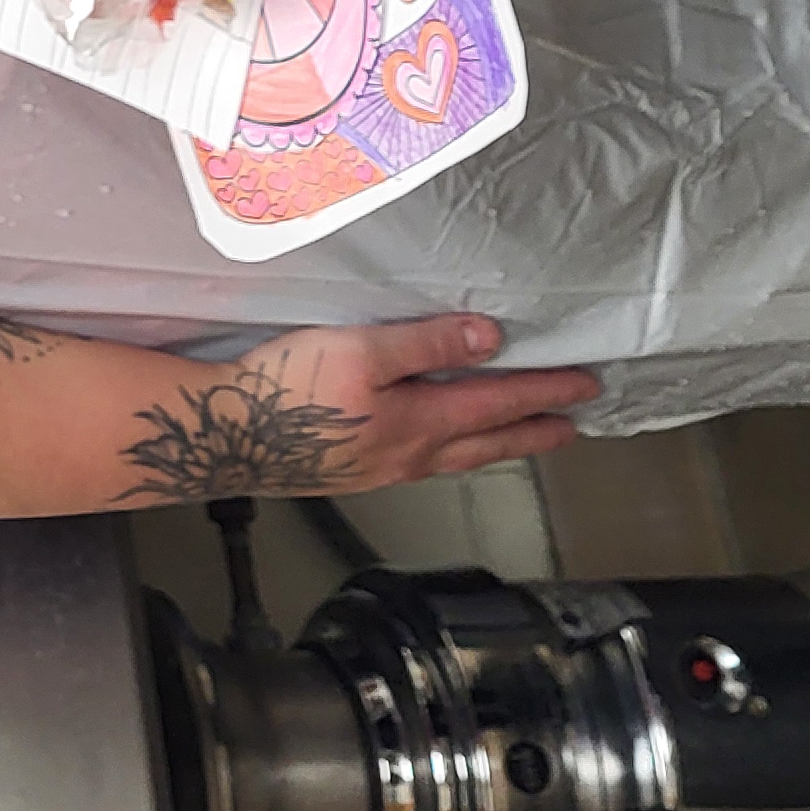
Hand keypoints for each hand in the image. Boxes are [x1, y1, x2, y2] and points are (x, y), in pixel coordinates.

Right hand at [114, 317, 597, 501]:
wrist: (225, 435)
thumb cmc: (287, 386)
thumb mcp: (359, 349)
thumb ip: (426, 343)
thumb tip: (490, 338)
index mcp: (417, 423)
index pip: (496, 404)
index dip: (543, 392)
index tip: (585, 387)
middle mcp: (408, 455)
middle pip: (486, 444)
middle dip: (532, 432)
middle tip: (573, 428)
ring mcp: (380, 470)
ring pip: (457, 460)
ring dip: (497, 448)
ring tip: (521, 440)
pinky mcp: (352, 472)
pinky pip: (426, 465)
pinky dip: (455, 456)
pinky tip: (440, 451)